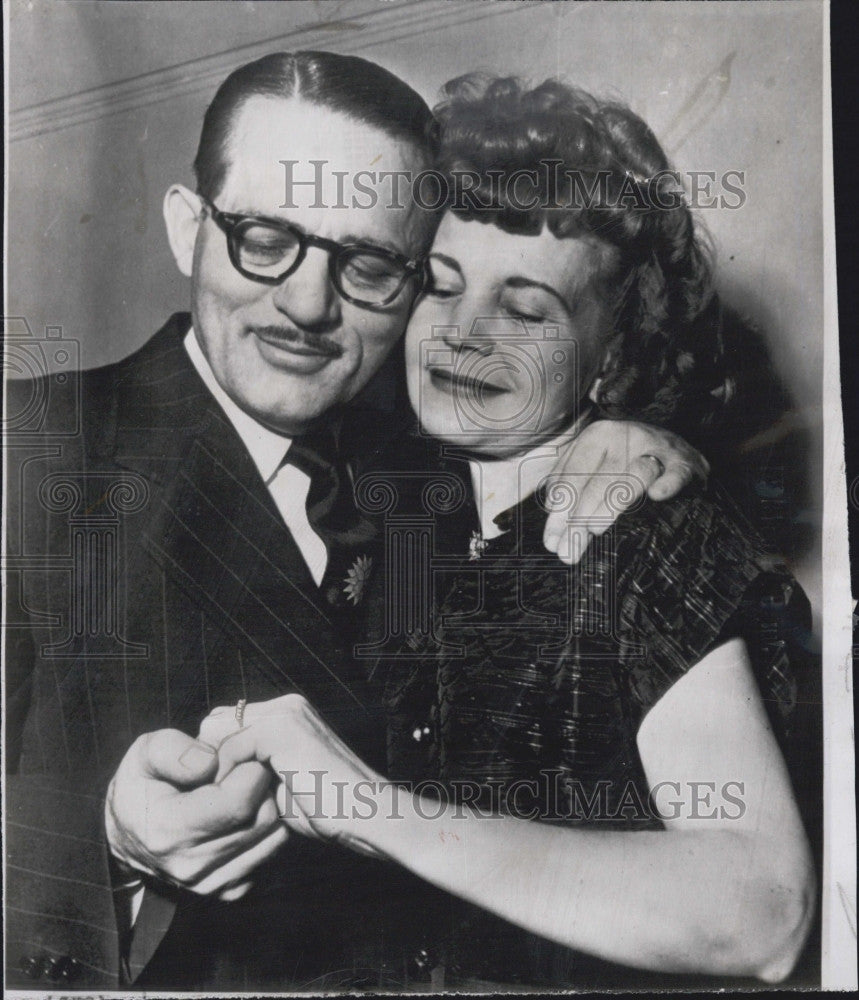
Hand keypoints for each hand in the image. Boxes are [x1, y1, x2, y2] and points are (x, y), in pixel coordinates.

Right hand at [105, 728, 287, 900]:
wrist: (130, 832)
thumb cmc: (142, 784)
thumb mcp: (145, 752)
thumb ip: (174, 750)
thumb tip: (211, 762)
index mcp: (168, 831)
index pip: (239, 801)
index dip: (249, 768)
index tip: (241, 754)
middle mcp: (191, 866)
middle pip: (263, 818)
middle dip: (263, 785)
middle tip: (245, 768)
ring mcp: (212, 884)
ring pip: (274, 836)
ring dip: (268, 806)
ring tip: (244, 790)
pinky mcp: (230, 889)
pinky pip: (271, 853)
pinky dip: (267, 829)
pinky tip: (245, 813)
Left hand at [200, 695, 389, 859]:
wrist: (368, 814)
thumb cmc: (328, 809)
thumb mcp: (281, 783)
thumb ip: (254, 767)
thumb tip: (212, 772)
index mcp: (286, 713)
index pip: (225, 721)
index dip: (215, 756)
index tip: (218, 792)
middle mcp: (285, 705)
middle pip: (216, 720)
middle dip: (212, 758)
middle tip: (221, 795)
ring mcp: (285, 713)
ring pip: (217, 729)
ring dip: (217, 767)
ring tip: (230, 799)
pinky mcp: (283, 728)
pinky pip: (230, 746)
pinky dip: (227, 774)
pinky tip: (241, 798)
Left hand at [543, 419, 708, 563]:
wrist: (677, 452)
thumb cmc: (626, 465)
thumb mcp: (595, 472)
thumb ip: (572, 499)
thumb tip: (553, 536)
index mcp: (598, 436)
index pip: (574, 471)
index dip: (560, 506)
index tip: (551, 539)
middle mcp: (626, 436)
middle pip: (599, 476)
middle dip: (579, 515)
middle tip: (567, 548)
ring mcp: (657, 448)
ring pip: (633, 475)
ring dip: (612, 503)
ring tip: (594, 530)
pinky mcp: (685, 463)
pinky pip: (677, 472)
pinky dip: (668, 483)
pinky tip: (657, 496)